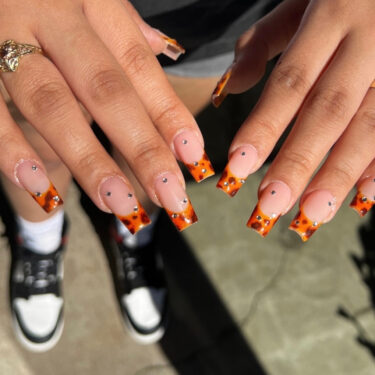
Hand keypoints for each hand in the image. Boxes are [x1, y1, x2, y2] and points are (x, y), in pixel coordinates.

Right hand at [0, 0, 213, 232]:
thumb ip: (124, 25)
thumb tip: (165, 50)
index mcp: (93, 3)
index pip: (140, 66)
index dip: (169, 113)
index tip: (194, 157)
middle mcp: (55, 18)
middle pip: (107, 91)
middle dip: (143, 149)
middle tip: (171, 197)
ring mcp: (6, 37)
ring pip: (53, 105)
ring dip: (90, 162)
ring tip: (120, 206)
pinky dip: (11, 149)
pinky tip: (40, 187)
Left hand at [213, 0, 374, 240]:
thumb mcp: (298, 4)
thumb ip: (262, 44)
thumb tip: (228, 89)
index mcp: (332, 15)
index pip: (291, 81)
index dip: (265, 126)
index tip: (238, 167)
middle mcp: (370, 40)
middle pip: (329, 110)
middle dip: (300, 162)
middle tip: (271, 206)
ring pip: (370, 125)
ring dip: (340, 174)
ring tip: (314, 214)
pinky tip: (364, 198)